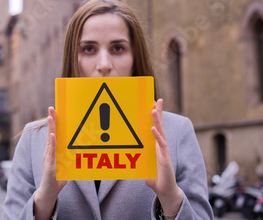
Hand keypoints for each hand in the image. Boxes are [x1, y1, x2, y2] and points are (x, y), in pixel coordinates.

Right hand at [34, 106, 66, 219]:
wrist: (49, 192)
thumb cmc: (57, 179)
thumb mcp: (66, 165)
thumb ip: (71, 157)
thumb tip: (81, 150)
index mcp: (53, 151)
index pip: (54, 133)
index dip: (55, 122)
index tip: (56, 111)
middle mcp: (49, 152)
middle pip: (50, 133)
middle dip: (51, 120)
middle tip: (51, 107)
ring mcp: (48, 157)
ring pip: (50, 140)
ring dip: (51, 128)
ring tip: (51, 117)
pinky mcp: (49, 165)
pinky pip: (51, 152)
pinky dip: (51, 143)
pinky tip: (52, 135)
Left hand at [145, 99, 182, 215]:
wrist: (165, 190)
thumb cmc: (154, 177)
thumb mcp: (142, 163)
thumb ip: (136, 156)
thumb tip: (123, 151)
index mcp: (156, 145)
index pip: (156, 126)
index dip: (155, 115)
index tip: (152, 103)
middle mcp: (161, 145)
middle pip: (159, 125)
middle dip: (158, 112)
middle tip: (157, 100)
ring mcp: (164, 151)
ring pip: (160, 132)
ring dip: (156, 120)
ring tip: (153, 109)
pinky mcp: (165, 158)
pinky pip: (161, 145)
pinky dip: (157, 136)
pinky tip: (153, 128)